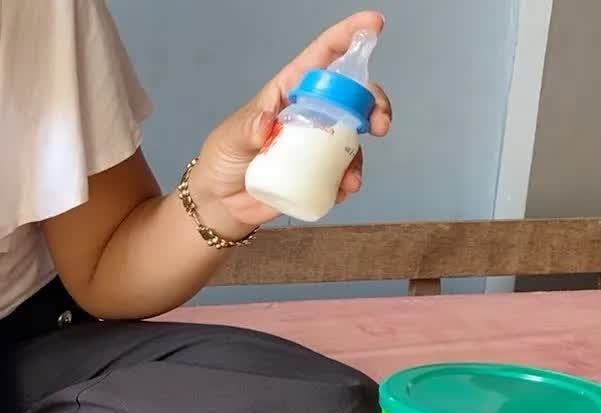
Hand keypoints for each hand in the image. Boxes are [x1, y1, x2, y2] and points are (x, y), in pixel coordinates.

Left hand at [190, 11, 393, 228]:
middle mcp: (310, 113)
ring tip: (351, 178)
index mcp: (290, 91)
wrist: (221, 201)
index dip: (347, 36)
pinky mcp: (319, 172)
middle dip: (373, 103)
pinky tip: (340, 190)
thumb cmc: (223, 158)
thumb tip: (267, 124)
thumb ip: (247, 128)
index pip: (322, 57)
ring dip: (360, 155)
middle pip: (352, 97)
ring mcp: (317, 143)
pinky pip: (343, 172)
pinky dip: (348, 180)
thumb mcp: (229, 138)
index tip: (373, 24)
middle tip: (379, 123)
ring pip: (353, 138)